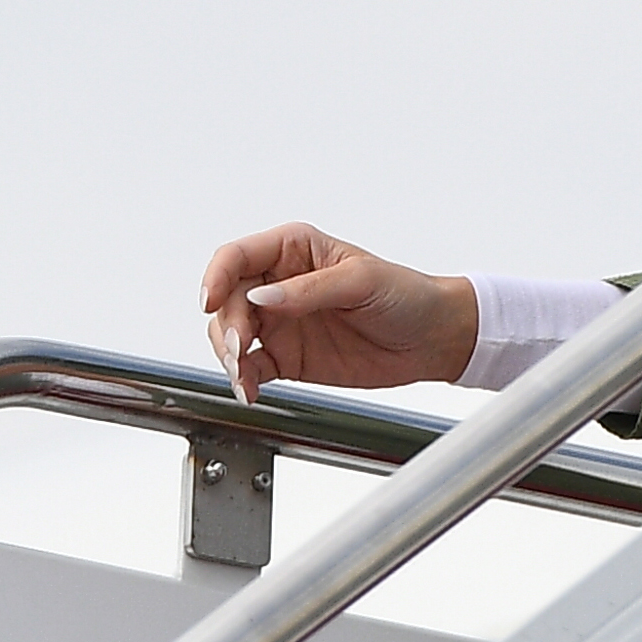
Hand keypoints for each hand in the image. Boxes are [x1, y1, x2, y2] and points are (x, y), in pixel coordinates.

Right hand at [199, 222, 478, 404]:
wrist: (432, 339)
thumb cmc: (405, 294)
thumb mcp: (361, 281)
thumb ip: (309, 289)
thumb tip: (262, 297)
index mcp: (294, 249)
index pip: (237, 256)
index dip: (216, 276)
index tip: (209, 301)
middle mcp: (280, 283)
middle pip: (227, 300)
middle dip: (225, 325)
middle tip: (238, 349)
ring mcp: (280, 322)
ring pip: (230, 335)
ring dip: (228, 356)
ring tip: (243, 376)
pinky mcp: (286, 358)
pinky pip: (251, 369)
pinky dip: (243, 381)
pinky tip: (250, 391)